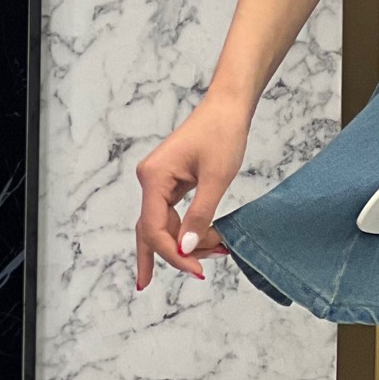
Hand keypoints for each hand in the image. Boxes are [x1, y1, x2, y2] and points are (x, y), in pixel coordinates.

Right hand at [135, 94, 250, 289]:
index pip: (153, 228)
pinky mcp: (169, 180)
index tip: (197, 270)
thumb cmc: (223, 132)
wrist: (229, 105)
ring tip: (210, 257)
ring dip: (183, 243)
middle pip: (151, 230)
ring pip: (162, 224)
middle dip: (174, 255)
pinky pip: (170, 213)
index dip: (173, 254)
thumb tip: (186, 249)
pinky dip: (185, 229)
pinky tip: (197, 245)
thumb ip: (200, 215)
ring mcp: (158, 180)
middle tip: (198, 275)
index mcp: (154, 177)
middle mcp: (149, 179)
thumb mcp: (216, 177)